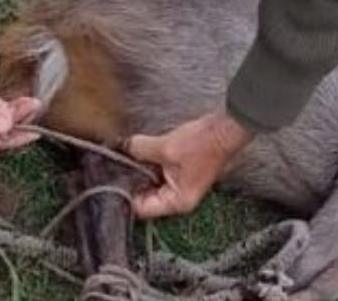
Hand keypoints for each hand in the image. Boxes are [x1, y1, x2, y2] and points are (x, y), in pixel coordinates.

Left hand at [124, 109, 253, 219]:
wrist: (225, 129)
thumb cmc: (205, 144)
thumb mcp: (165, 147)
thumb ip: (140, 149)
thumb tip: (124, 147)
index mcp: (177, 201)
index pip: (142, 208)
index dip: (125, 194)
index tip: (111, 180)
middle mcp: (179, 198)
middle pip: (146, 197)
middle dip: (132, 180)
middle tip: (116, 166)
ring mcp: (181, 186)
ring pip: (151, 183)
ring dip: (142, 170)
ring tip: (129, 157)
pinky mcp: (182, 173)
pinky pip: (159, 173)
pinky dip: (151, 164)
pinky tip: (142, 151)